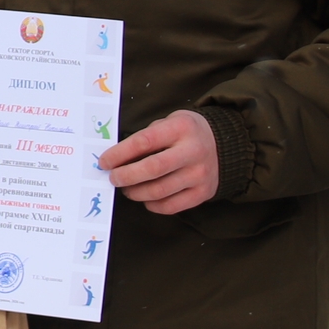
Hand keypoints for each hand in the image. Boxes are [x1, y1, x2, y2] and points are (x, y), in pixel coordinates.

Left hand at [100, 109, 219, 215]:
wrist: (224, 144)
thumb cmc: (184, 133)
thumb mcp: (167, 123)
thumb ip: (144, 138)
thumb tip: (114, 159)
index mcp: (181, 128)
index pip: (143, 142)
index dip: (119, 154)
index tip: (103, 162)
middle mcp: (193, 152)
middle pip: (152, 169)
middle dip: (126, 176)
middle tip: (113, 178)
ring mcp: (201, 174)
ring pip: (160, 191)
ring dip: (136, 192)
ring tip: (126, 188)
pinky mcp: (204, 193)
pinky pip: (171, 206)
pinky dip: (152, 205)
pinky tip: (145, 198)